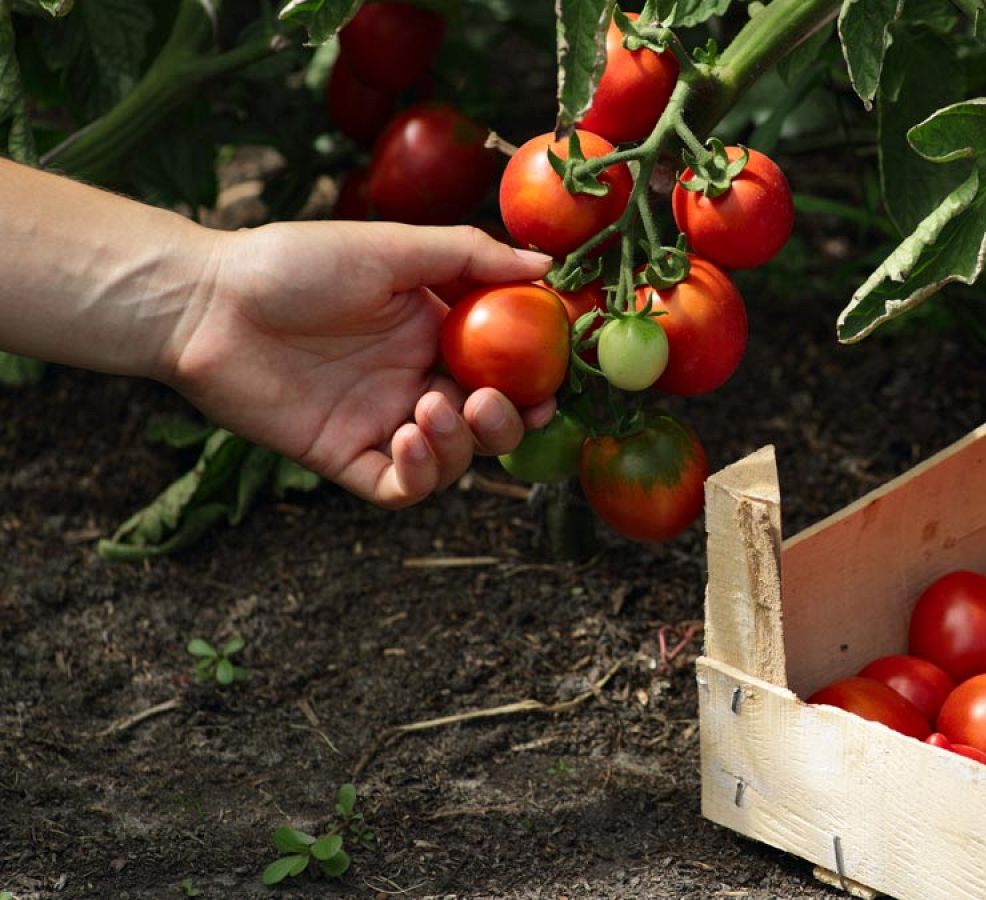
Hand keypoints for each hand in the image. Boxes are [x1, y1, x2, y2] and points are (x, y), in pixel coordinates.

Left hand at [165, 221, 554, 508]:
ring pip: (451, 460)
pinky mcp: (344, 455)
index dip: (535, 383)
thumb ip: (470, 257)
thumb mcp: (391, 247)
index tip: (552, 382)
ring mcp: (381, 421)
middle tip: (492, 404)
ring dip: (458, 444)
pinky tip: (405, 439)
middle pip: (488, 424)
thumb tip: (548, 265)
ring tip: (429, 410)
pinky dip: (418, 474)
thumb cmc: (293, 262)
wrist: (206, 302)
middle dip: (506, 424)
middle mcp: (415, 380)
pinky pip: (399, 487)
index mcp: (435, 332)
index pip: (506, 368)